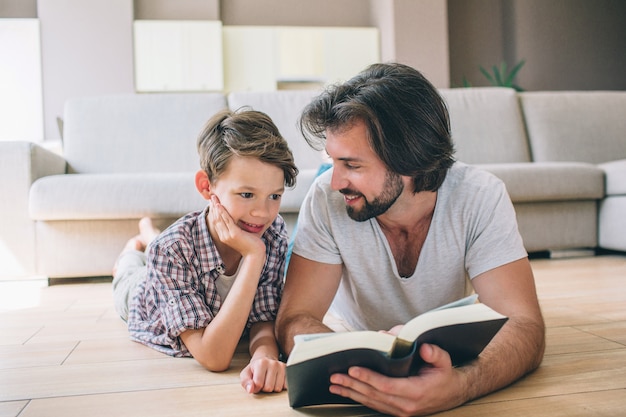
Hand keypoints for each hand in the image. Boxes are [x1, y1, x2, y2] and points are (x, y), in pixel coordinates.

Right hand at [208, 196, 264, 256]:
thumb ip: (238, 228)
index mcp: (224, 236)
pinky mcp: (234, 234)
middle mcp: (224, 236)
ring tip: (214, 198)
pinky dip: (222, 212)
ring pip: (219, 218)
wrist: (255, 254)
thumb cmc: (251, 244)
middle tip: (212, 197)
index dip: (214, 211)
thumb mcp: (242, 235)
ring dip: (216, 207)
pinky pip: (226, 220)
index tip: (213, 202)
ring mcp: (228, 235)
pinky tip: (219, 205)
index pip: (216, 222)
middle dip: (213, 207)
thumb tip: (239, 219)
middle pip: (216, 219)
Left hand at [240, 356, 286, 393]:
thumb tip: (250, 389)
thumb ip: (246, 382)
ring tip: (269, 381)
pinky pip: (285, 387)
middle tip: (263, 381)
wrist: (265, 360)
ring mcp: (282, 367)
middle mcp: (273, 363)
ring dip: (272, 388)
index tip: (255, 383)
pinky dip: (280, 386)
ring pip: (278, 388)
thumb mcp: (245, 374)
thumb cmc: (254, 369)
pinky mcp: (288, 371)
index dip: (256, 387)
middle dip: (264, 388)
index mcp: (261, 363)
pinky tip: (276, 381)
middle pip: (269, 388)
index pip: (259, 384)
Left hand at [329, 343, 467, 415]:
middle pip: (374, 395)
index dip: (369, 378)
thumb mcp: (445, 360)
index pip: (387, 386)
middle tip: (335, 376)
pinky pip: (375, 405)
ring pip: (372, 402)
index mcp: (416, 392)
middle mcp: (406, 405)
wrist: (454, 393)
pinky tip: (347, 392)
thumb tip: (422, 346)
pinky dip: (359, 398)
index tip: (353, 369)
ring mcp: (401, 411)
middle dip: (353, 385)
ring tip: (334, 384)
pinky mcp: (397, 411)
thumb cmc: (446, 374)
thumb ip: (434, 353)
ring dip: (351, 393)